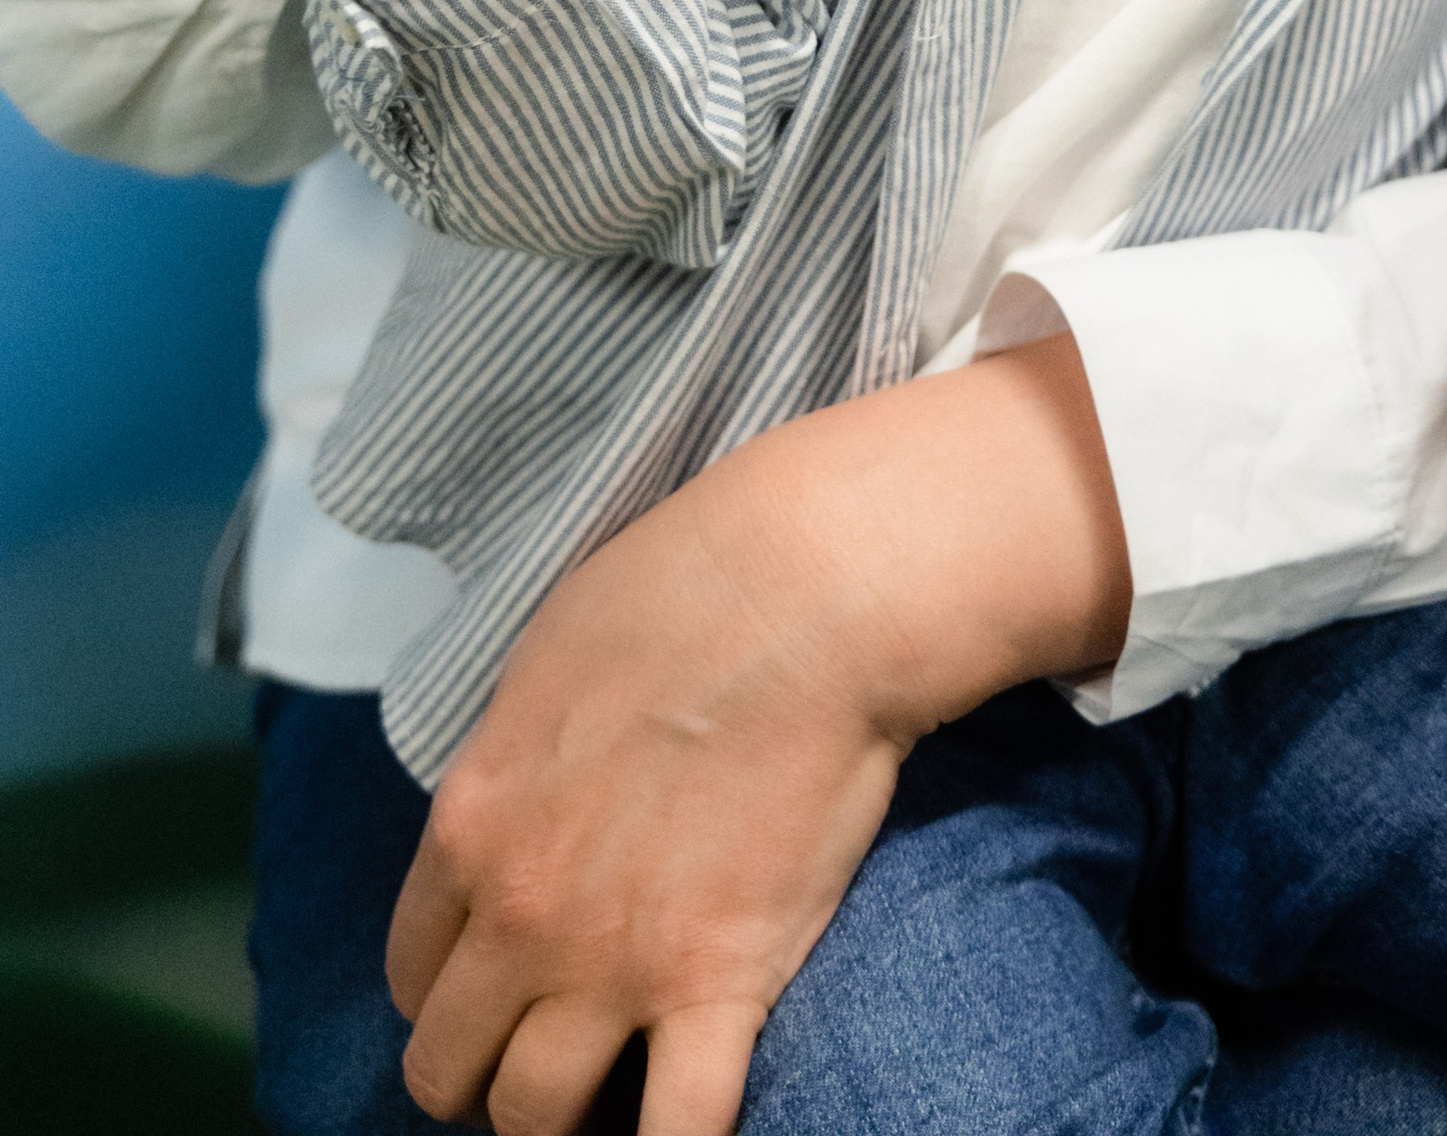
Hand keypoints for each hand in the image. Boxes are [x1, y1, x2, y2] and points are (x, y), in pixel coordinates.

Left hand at [389, 334, 1133, 1135]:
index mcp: (470, 827)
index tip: (492, 982)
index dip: (449, 989)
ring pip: (532, 1118)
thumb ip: (507, 758)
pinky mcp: (720, 986)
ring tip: (602, 1095)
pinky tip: (674, 1126)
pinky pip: (675, 1133)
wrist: (809, 593)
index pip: (411, 972)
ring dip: (556, 1116)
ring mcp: (617, 964)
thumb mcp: (545, 657)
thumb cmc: (684, 591)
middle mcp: (521, 916)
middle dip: (484, 1068)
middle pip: (449, 1067)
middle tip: (539, 1047)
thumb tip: (506, 798)